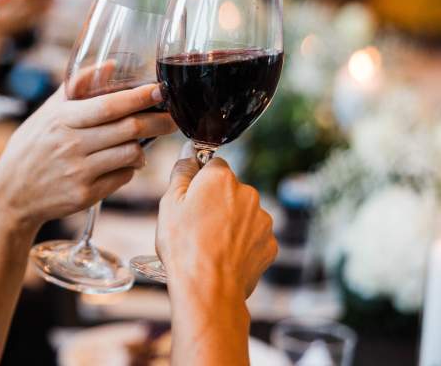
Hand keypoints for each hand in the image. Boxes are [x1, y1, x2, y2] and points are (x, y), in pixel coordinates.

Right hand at [0, 82, 175, 232]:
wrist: (11, 194)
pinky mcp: (85, 195)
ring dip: (144, 146)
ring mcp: (79, 172)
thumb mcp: (47, 113)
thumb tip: (110, 64)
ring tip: (145, 140)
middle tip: (173, 116)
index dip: (138, 97)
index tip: (159, 89)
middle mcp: (71, 145)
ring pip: (130, 154)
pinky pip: (122, 177)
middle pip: (128, 129)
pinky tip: (125, 162)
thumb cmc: (32, 147)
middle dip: (158, 121)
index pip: (108, 106)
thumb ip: (77, 87)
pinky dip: (130, 168)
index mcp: (62, 120)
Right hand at [156, 153, 276, 298]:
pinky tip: (224, 256)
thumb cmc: (184, 245)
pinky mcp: (270, 245)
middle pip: (230, 190)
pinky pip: (254, 237)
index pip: (213, 165)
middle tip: (196, 225)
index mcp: (221, 178)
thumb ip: (182, 171)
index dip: (199, 181)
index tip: (190, 198)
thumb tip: (188, 152)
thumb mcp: (170, 203)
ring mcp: (263, 220)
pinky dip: (242, 243)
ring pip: (244, 214)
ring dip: (231, 223)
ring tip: (210, 245)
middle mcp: (248, 193)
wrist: (208, 289)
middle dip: (216, 202)